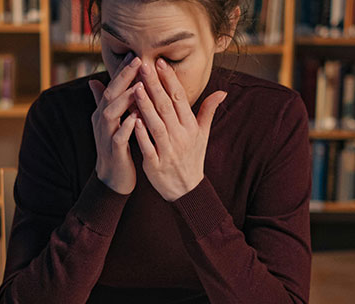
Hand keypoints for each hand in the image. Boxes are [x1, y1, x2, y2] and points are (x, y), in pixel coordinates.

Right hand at [88, 53, 142, 194]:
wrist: (112, 179)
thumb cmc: (116, 148)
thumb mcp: (110, 123)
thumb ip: (103, 102)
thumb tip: (93, 81)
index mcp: (103, 113)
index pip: (111, 87)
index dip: (122, 71)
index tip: (136, 55)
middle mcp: (101, 121)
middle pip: (110, 95)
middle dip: (123, 78)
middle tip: (138, 61)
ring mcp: (106, 136)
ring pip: (112, 114)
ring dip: (124, 99)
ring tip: (138, 86)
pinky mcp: (113, 152)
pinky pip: (118, 137)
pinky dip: (127, 127)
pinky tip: (137, 118)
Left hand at [133, 59, 226, 201]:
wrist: (186, 190)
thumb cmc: (192, 158)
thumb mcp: (203, 135)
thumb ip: (208, 111)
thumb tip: (222, 92)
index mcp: (191, 127)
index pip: (180, 98)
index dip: (170, 80)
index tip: (160, 62)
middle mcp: (181, 137)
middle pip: (167, 108)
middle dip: (155, 86)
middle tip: (144, 66)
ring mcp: (168, 151)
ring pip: (156, 125)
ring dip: (146, 106)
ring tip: (135, 88)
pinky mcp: (156, 165)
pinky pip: (148, 147)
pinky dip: (141, 134)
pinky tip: (132, 120)